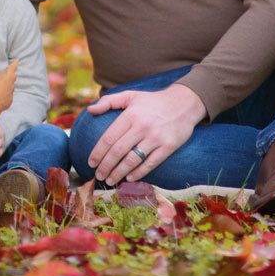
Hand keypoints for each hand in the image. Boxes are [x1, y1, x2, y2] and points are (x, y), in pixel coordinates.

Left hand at [84, 83, 205, 185]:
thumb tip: (90, 110)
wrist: (184, 103)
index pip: (109, 138)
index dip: (98, 153)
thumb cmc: (153, 101)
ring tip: (110, 180)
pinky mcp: (169, 146)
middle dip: (105, 166)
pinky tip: (129, 178)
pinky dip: (139, 173)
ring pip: (133, 160)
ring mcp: (156, 137)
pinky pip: (151, 163)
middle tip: (97, 175)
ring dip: (119, 173)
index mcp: (130, 115)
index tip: (90, 162)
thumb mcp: (130, 95)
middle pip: (118, 151)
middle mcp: (142, 126)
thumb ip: (108, 101)